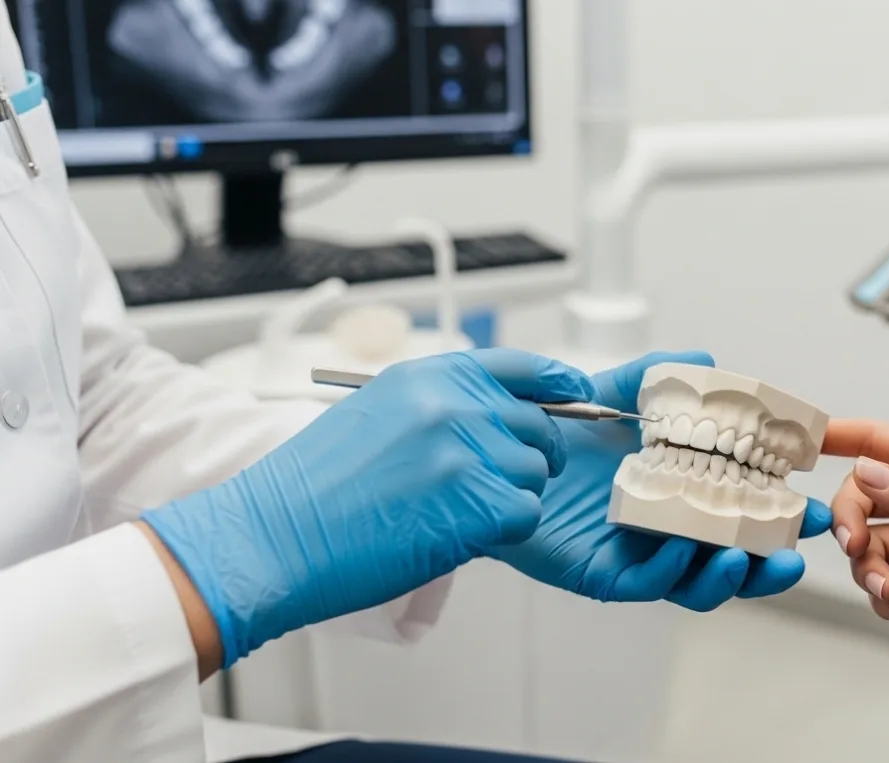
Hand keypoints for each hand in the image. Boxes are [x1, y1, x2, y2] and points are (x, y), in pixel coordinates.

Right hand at [143, 350, 593, 666]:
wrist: (273, 535)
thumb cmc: (314, 487)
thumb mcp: (378, 414)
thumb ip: (441, 408)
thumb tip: (497, 420)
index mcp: (430, 376)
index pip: (521, 367)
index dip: (557, 385)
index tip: (577, 398)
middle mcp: (455, 404)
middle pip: (538, 428)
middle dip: (527, 460)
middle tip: (486, 487)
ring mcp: (468, 452)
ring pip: (534, 476)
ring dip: (507, 500)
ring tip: (449, 513)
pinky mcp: (477, 504)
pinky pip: (525, 516)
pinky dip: (502, 532)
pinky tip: (455, 535)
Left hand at [490, 352, 833, 611]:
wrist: (496, 451)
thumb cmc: (555, 432)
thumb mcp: (613, 394)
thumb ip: (658, 378)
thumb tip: (708, 360)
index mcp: (682, 493)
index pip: (744, 513)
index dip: (780, 517)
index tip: (813, 508)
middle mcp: (667, 530)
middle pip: (732, 561)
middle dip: (769, 562)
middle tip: (794, 553)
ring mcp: (637, 556)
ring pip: (695, 584)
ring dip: (726, 575)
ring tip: (740, 555)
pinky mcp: (602, 575)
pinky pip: (646, 583)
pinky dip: (669, 569)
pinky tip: (681, 547)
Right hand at [824, 419, 888, 664]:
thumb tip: (864, 470)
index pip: (880, 442)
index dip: (840, 437)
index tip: (803, 442)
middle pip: (863, 500)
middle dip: (851, 523)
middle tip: (856, 546)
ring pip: (869, 549)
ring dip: (870, 570)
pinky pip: (885, 589)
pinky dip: (886, 599)